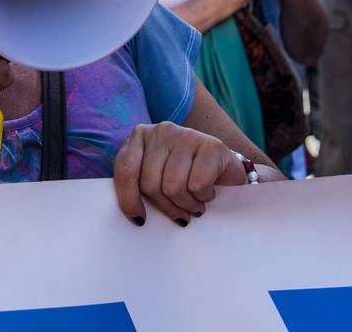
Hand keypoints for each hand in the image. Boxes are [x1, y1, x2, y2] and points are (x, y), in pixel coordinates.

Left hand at [113, 122, 248, 225]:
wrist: (226, 168)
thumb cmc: (185, 176)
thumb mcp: (156, 177)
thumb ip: (141, 186)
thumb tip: (135, 217)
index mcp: (140, 136)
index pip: (125, 170)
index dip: (129, 199)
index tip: (139, 219)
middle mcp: (161, 131)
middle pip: (150, 183)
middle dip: (165, 206)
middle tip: (179, 211)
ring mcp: (186, 135)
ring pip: (173, 187)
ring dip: (186, 204)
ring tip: (194, 202)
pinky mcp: (211, 145)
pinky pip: (198, 185)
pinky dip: (203, 197)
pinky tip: (208, 191)